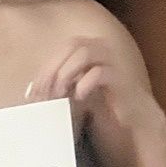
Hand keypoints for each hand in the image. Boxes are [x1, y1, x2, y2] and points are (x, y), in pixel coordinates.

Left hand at [25, 34, 157, 136]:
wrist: (132, 121)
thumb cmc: (102, 109)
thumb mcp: (75, 95)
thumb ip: (61, 87)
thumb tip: (34, 92)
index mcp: (90, 53)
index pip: (63, 49)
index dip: (46, 67)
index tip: (33, 91)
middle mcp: (101, 52)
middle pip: (72, 45)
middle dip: (53, 68)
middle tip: (43, 92)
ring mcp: (112, 63)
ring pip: (85, 52)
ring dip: (67, 72)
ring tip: (60, 93)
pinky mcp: (120, 80)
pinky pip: (100, 72)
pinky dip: (85, 83)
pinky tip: (79, 98)